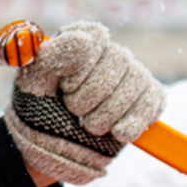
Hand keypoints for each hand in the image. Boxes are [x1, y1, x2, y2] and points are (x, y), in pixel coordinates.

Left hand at [3, 22, 162, 185]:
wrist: (50, 151)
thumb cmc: (37, 111)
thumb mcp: (33, 83)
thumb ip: (53, 57)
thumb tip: (84, 41)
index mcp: (76, 40)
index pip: (94, 36)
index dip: (81, 65)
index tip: (65, 87)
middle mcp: (105, 53)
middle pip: (118, 58)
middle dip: (93, 93)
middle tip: (73, 111)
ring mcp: (128, 76)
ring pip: (137, 80)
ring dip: (110, 111)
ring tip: (89, 126)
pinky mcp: (145, 99)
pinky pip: (154, 99)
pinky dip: (135, 120)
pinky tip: (116, 132)